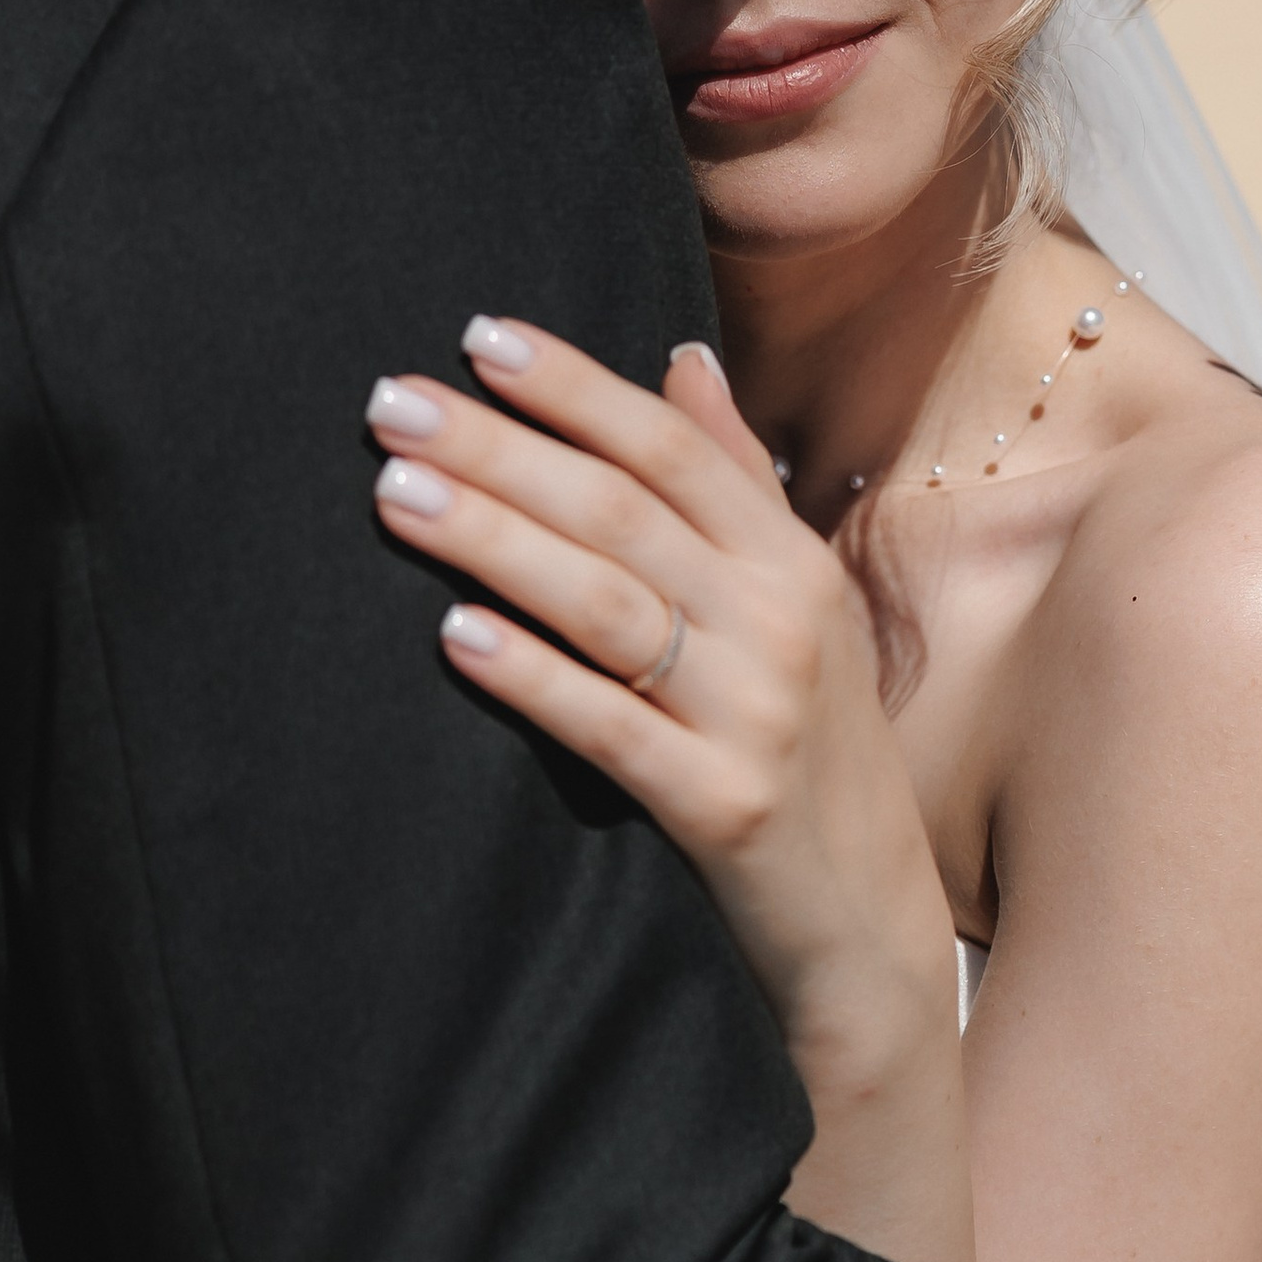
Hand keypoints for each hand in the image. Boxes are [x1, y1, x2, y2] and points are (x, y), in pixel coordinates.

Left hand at [364, 322, 956, 1072]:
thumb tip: (682, 359)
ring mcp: (755, 714)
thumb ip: (737, 482)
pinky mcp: (721, 806)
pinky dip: (532, 676)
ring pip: (605, 602)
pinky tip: (456, 636)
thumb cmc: (815, 750)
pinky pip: (609, 726)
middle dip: (501, 449)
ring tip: (396, 494)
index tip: (478, 338)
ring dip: (493, 540)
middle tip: (393, 404)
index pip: (672, 448)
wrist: (868, 923)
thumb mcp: (799, 605)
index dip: (575, 388)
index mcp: (791, 562)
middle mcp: (782, 622)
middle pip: (622, 511)